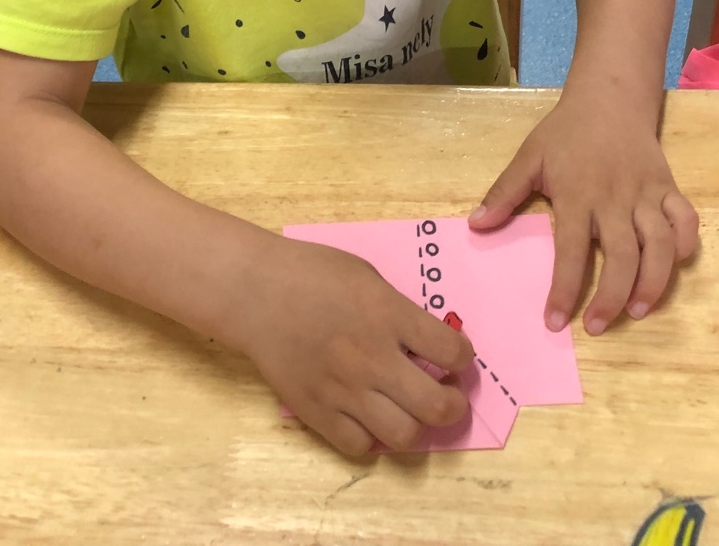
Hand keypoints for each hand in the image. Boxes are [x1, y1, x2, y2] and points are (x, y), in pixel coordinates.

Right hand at [236, 236, 473, 455]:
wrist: (256, 292)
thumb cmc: (313, 273)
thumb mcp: (368, 277)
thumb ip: (399, 311)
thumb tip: (427, 342)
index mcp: (389, 315)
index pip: (451, 352)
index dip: (463, 359)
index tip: (456, 359)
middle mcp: (372, 358)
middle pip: (436, 407)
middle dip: (453, 406)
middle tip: (447, 396)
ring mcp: (344, 390)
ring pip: (403, 436)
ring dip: (417, 426)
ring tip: (410, 411)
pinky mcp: (316, 413)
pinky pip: (359, 446)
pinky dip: (372, 437)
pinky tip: (370, 418)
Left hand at [469, 97, 698, 334]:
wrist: (609, 96)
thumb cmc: (566, 131)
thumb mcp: (530, 156)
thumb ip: (504, 192)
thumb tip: (475, 226)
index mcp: (577, 194)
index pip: (571, 251)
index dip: (564, 290)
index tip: (555, 322)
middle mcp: (615, 199)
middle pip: (622, 257)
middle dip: (611, 298)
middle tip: (598, 327)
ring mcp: (646, 194)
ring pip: (659, 246)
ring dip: (653, 283)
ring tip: (637, 311)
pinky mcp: (669, 188)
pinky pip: (686, 221)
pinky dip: (685, 246)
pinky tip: (672, 267)